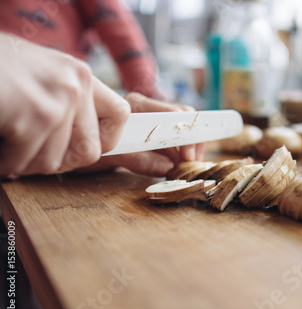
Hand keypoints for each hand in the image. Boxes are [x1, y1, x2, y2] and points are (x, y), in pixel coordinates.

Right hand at [0, 33, 129, 176]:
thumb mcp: (42, 75)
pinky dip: (4, 162)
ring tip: (8, 145)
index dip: (106, 140)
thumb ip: (67, 100)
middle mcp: (76, 85)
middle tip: (33, 157)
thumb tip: (85, 139)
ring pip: (53, 162)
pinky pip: (24, 161)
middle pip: (90, 151)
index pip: (120, 115)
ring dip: (24, 162)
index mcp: (80, 75)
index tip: (83, 147)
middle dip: (59, 162)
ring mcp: (59, 101)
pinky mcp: (37, 116)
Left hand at [76, 93, 205, 175]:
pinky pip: (172, 136)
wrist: (68, 139)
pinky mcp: (149, 129)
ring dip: (187, 147)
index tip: (187, 158)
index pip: (173, 114)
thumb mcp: (107, 156)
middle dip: (192, 141)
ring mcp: (149, 117)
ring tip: (184, 167)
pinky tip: (176, 164)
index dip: (185, 135)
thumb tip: (167, 168)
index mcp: (136, 107)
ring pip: (180, 127)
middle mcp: (145, 107)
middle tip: (190, 165)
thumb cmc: (82, 143)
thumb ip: (137, 160)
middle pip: (182, 117)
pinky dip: (178, 150)